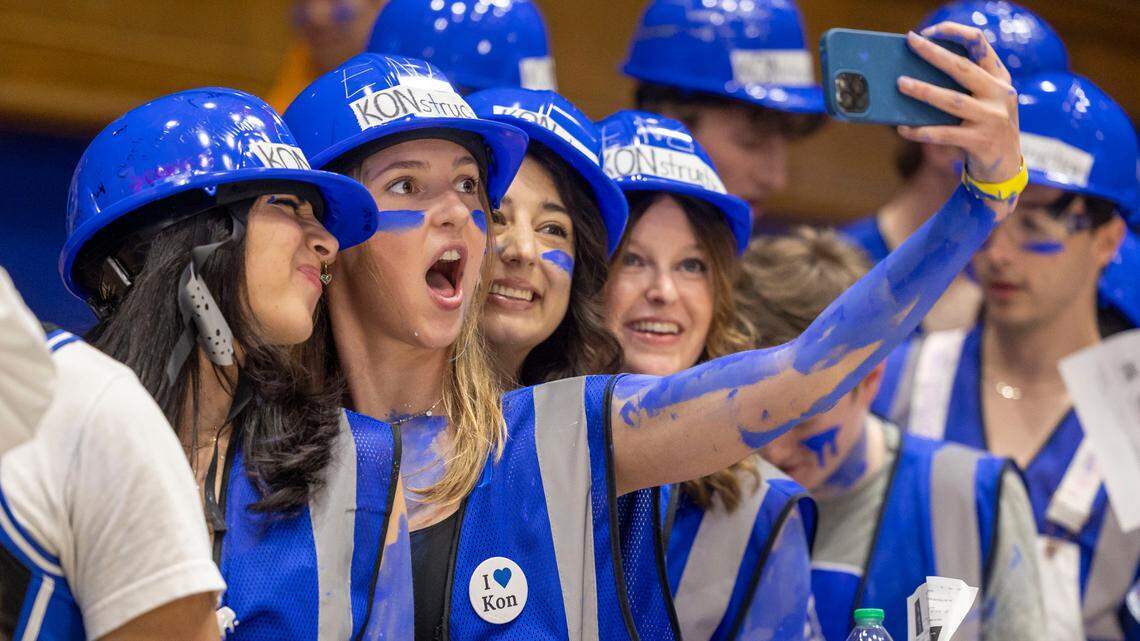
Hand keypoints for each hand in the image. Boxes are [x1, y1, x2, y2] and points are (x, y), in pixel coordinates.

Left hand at [896, 23, 1020, 187]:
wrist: (1004, 169)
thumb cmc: (985, 129)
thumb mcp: (985, 102)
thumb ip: (964, 86)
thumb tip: (917, 72)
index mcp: (1000, 79)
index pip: (980, 44)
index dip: (955, 33)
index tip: (929, 32)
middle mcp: (1000, 94)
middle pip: (963, 68)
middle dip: (934, 53)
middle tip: (911, 42)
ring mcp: (992, 118)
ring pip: (951, 100)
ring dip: (923, 91)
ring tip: (901, 83)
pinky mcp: (981, 141)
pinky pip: (944, 134)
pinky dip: (921, 131)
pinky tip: (903, 128)